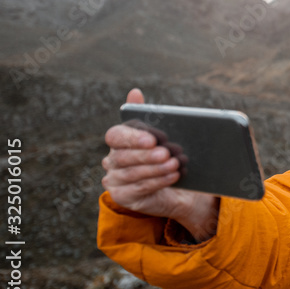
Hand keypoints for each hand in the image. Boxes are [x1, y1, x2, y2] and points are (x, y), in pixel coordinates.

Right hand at [101, 88, 219, 241]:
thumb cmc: (168, 155)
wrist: (177, 188)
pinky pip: (139, 188)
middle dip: (147, 155)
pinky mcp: (122, 196)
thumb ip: (149, 114)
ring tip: (174, 164)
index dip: (133, 137)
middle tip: (166, 153)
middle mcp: (112, 159)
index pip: (115, 135)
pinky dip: (158, 181)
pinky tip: (173, 176)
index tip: (152, 139)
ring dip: (155, 168)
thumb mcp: (163, 135)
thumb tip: (135, 92)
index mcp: (119, 140)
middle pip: (123, 156)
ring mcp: (114, 179)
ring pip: (132, 173)